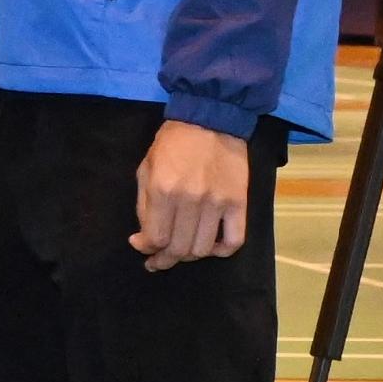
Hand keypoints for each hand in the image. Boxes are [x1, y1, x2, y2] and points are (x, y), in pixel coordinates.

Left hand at [132, 119, 249, 270]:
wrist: (210, 121)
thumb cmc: (171, 145)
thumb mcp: (145, 170)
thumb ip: (143, 207)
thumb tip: (143, 240)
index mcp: (163, 191)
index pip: (156, 238)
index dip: (148, 249)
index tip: (143, 248)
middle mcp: (190, 200)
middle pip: (179, 248)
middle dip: (165, 260)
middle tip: (159, 261)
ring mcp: (218, 203)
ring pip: (203, 248)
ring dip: (190, 256)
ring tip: (182, 251)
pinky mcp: (239, 202)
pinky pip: (234, 240)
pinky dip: (221, 251)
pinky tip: (210, 247)